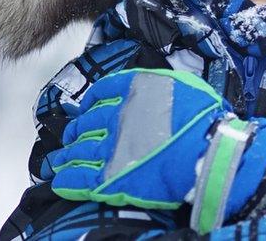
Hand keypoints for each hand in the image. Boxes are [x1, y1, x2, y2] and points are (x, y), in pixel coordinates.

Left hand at [48, 68, 228, 209]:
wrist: (206, 150)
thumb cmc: (202, 118)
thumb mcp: (183, 84)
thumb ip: (159, 84)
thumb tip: (151, 87)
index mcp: (132, 92)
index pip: (102, 92)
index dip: (91, 100)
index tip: (87, 107)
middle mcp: (116, 117)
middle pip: (85, 123)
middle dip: (76, 130)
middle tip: (72, 136)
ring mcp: (111, 148)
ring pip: (77, 152)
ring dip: (66, 156)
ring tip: (59, 161)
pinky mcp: (110, 178)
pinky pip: (80, 179)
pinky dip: (68, 180)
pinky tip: (61, 181)